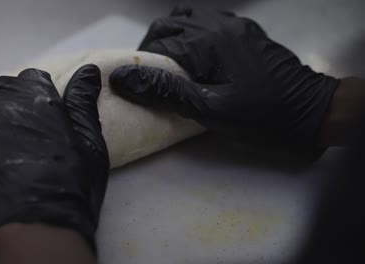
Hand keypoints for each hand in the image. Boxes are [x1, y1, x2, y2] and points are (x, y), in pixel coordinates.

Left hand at [0, 66, 108, 260]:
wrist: (34, 226)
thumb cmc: (71, 183)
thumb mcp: (88, 140)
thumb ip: (83, 100)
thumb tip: (88, 69)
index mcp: (34, 93)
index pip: (31, 79)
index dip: (37, 101)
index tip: (41, 122)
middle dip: (10, 109)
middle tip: (20, 141)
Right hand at [110, 5, 338, 145]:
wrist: (311, 113)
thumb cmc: (262, 116)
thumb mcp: (210, 110)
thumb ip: (166, 91)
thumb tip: (123, 78)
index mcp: (209, 42)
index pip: (160, 42)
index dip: (142, 62)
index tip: (135, 83)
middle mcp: (220, 25)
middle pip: (171, 24)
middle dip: (153, 46)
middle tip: (150, 74)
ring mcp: (235, 25)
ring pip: (189, 17)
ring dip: (172, 36)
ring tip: (169, 64)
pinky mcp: (246, 32)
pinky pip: (210, 21)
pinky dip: (192, 33)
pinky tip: (195, 55)